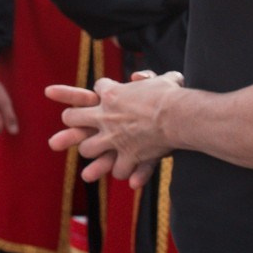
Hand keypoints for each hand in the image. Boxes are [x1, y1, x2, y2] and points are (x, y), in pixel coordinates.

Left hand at [49, 73, 182, 183]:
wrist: (180, 116)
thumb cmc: (172, 95)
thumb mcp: (162, 79)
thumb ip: (150, 77)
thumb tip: (139, 76)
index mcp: (112, 95)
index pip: (95, 89)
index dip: (99, 91)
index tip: (100, 94)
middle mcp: (106, 117)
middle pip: (72, 117)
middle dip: (72, 121)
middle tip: (74, 124)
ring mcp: (115, 138)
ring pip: (88, 149)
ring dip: (92, 151)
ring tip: (96, 154)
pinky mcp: (129, 156)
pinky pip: (119, 169)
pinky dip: (124, 172)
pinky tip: (128, 176)